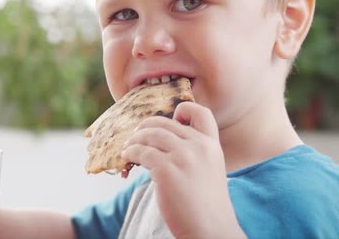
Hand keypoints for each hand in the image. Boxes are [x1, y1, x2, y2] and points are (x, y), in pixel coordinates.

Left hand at [121, 102, 244, 237]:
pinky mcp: (165, 170)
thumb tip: (163, 140)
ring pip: (149, 135)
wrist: (210, 230)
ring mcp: (182, 157)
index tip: (170, 121)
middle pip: (163, 123)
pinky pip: (141, 152)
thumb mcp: (209, 169)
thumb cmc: (206, 205)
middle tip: (136, 136)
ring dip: (134, 140)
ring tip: (128, 148)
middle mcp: (198, 146)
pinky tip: (127, 158)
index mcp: (211, 145)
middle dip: (145, 128)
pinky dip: (130, 153)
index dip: (182, 111)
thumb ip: (195, 152)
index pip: (200, 112)